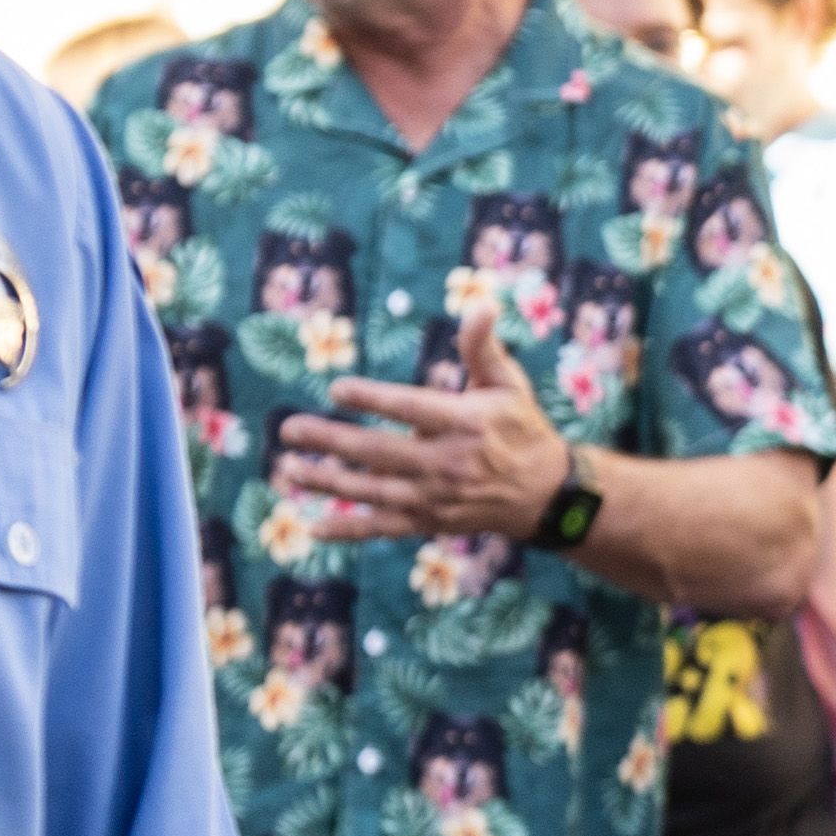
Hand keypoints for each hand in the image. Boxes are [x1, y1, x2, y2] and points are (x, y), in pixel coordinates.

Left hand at [282, 293, 569, 545]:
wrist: (546, 495)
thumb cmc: (520, 429)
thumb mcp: (508, 384)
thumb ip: (482, 348)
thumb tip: (481, 304)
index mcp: (464, 423)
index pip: (411, 409)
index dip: (373, 400)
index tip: (336, 389)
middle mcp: (447, 463)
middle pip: (380, 453)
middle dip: (331, 441)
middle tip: (290, 429)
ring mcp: (435, 497)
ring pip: (373, 491)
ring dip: (328, 481)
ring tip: (289, 469)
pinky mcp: (430, 521)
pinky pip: (384, 528)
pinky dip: (349, 531)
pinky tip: (314, 527)